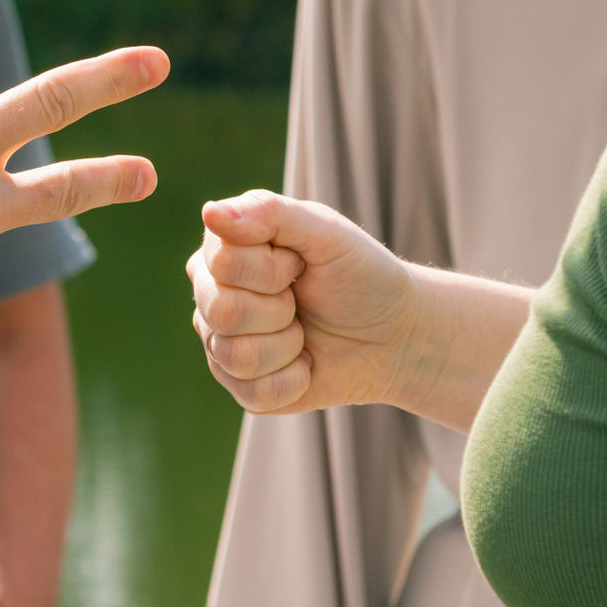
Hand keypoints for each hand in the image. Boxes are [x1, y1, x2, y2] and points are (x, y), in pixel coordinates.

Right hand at [186, 190, 424, 414]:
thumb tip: (209, 212)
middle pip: (220, 311)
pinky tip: (305, 365)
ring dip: (286, 347)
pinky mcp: (241, 386)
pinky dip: (292, 381)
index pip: (223, 263)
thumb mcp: (327, 233)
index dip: (271, 270)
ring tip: (304, 334)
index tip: (300, 263)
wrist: (397, 336)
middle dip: (278, 309)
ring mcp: (222, 343)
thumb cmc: (362, 276)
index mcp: (224, 250)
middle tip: (301, 300)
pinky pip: (251, 394)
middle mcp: (213, 295)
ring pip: (234, 355)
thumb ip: (269, 213)